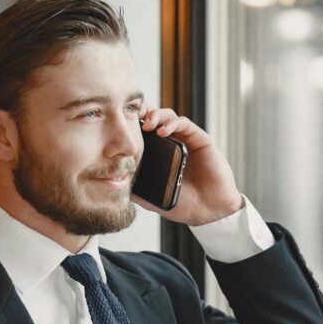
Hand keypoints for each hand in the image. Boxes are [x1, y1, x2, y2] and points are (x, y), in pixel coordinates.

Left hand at [132, 104, 243, 226]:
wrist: (208, 210)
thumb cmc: (184, 204)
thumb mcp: (153, 198)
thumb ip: (136, 189)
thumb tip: (114, 182)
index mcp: (159, 155)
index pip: (144, 132)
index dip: (133, 125)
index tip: (122, 125)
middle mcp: (172, 144)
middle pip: (155, 118)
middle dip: (143, 113)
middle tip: (133, 116)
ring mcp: (186, 140)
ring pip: (168, 116)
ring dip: (156, 115)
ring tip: (147, 124)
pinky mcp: (200, 138)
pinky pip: (184, 124)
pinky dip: (171, 123)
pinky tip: (162, 131)